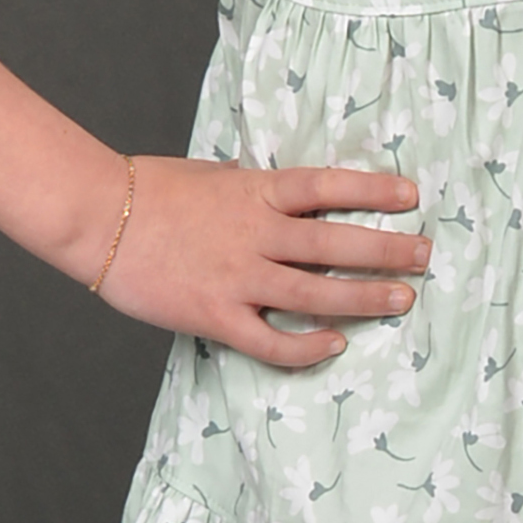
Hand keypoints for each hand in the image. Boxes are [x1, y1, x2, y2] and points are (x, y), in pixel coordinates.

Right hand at [96, 158, 431, 368]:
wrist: (98, 215)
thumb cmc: (152, 190)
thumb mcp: (217, 175)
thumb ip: (256, 190)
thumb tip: (291, 195)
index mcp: (256, 191)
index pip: (328, 185)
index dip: (373, 188)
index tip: (412, 193)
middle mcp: (255, 233)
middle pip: (336, 243)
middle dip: (387, 249)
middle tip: (425, 254)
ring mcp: (237, 276)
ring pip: (316, 293)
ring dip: (364, 297)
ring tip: (403, 299)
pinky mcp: (215, 315)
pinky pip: (270, 339)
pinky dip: (305, 346)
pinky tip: (335, 345)